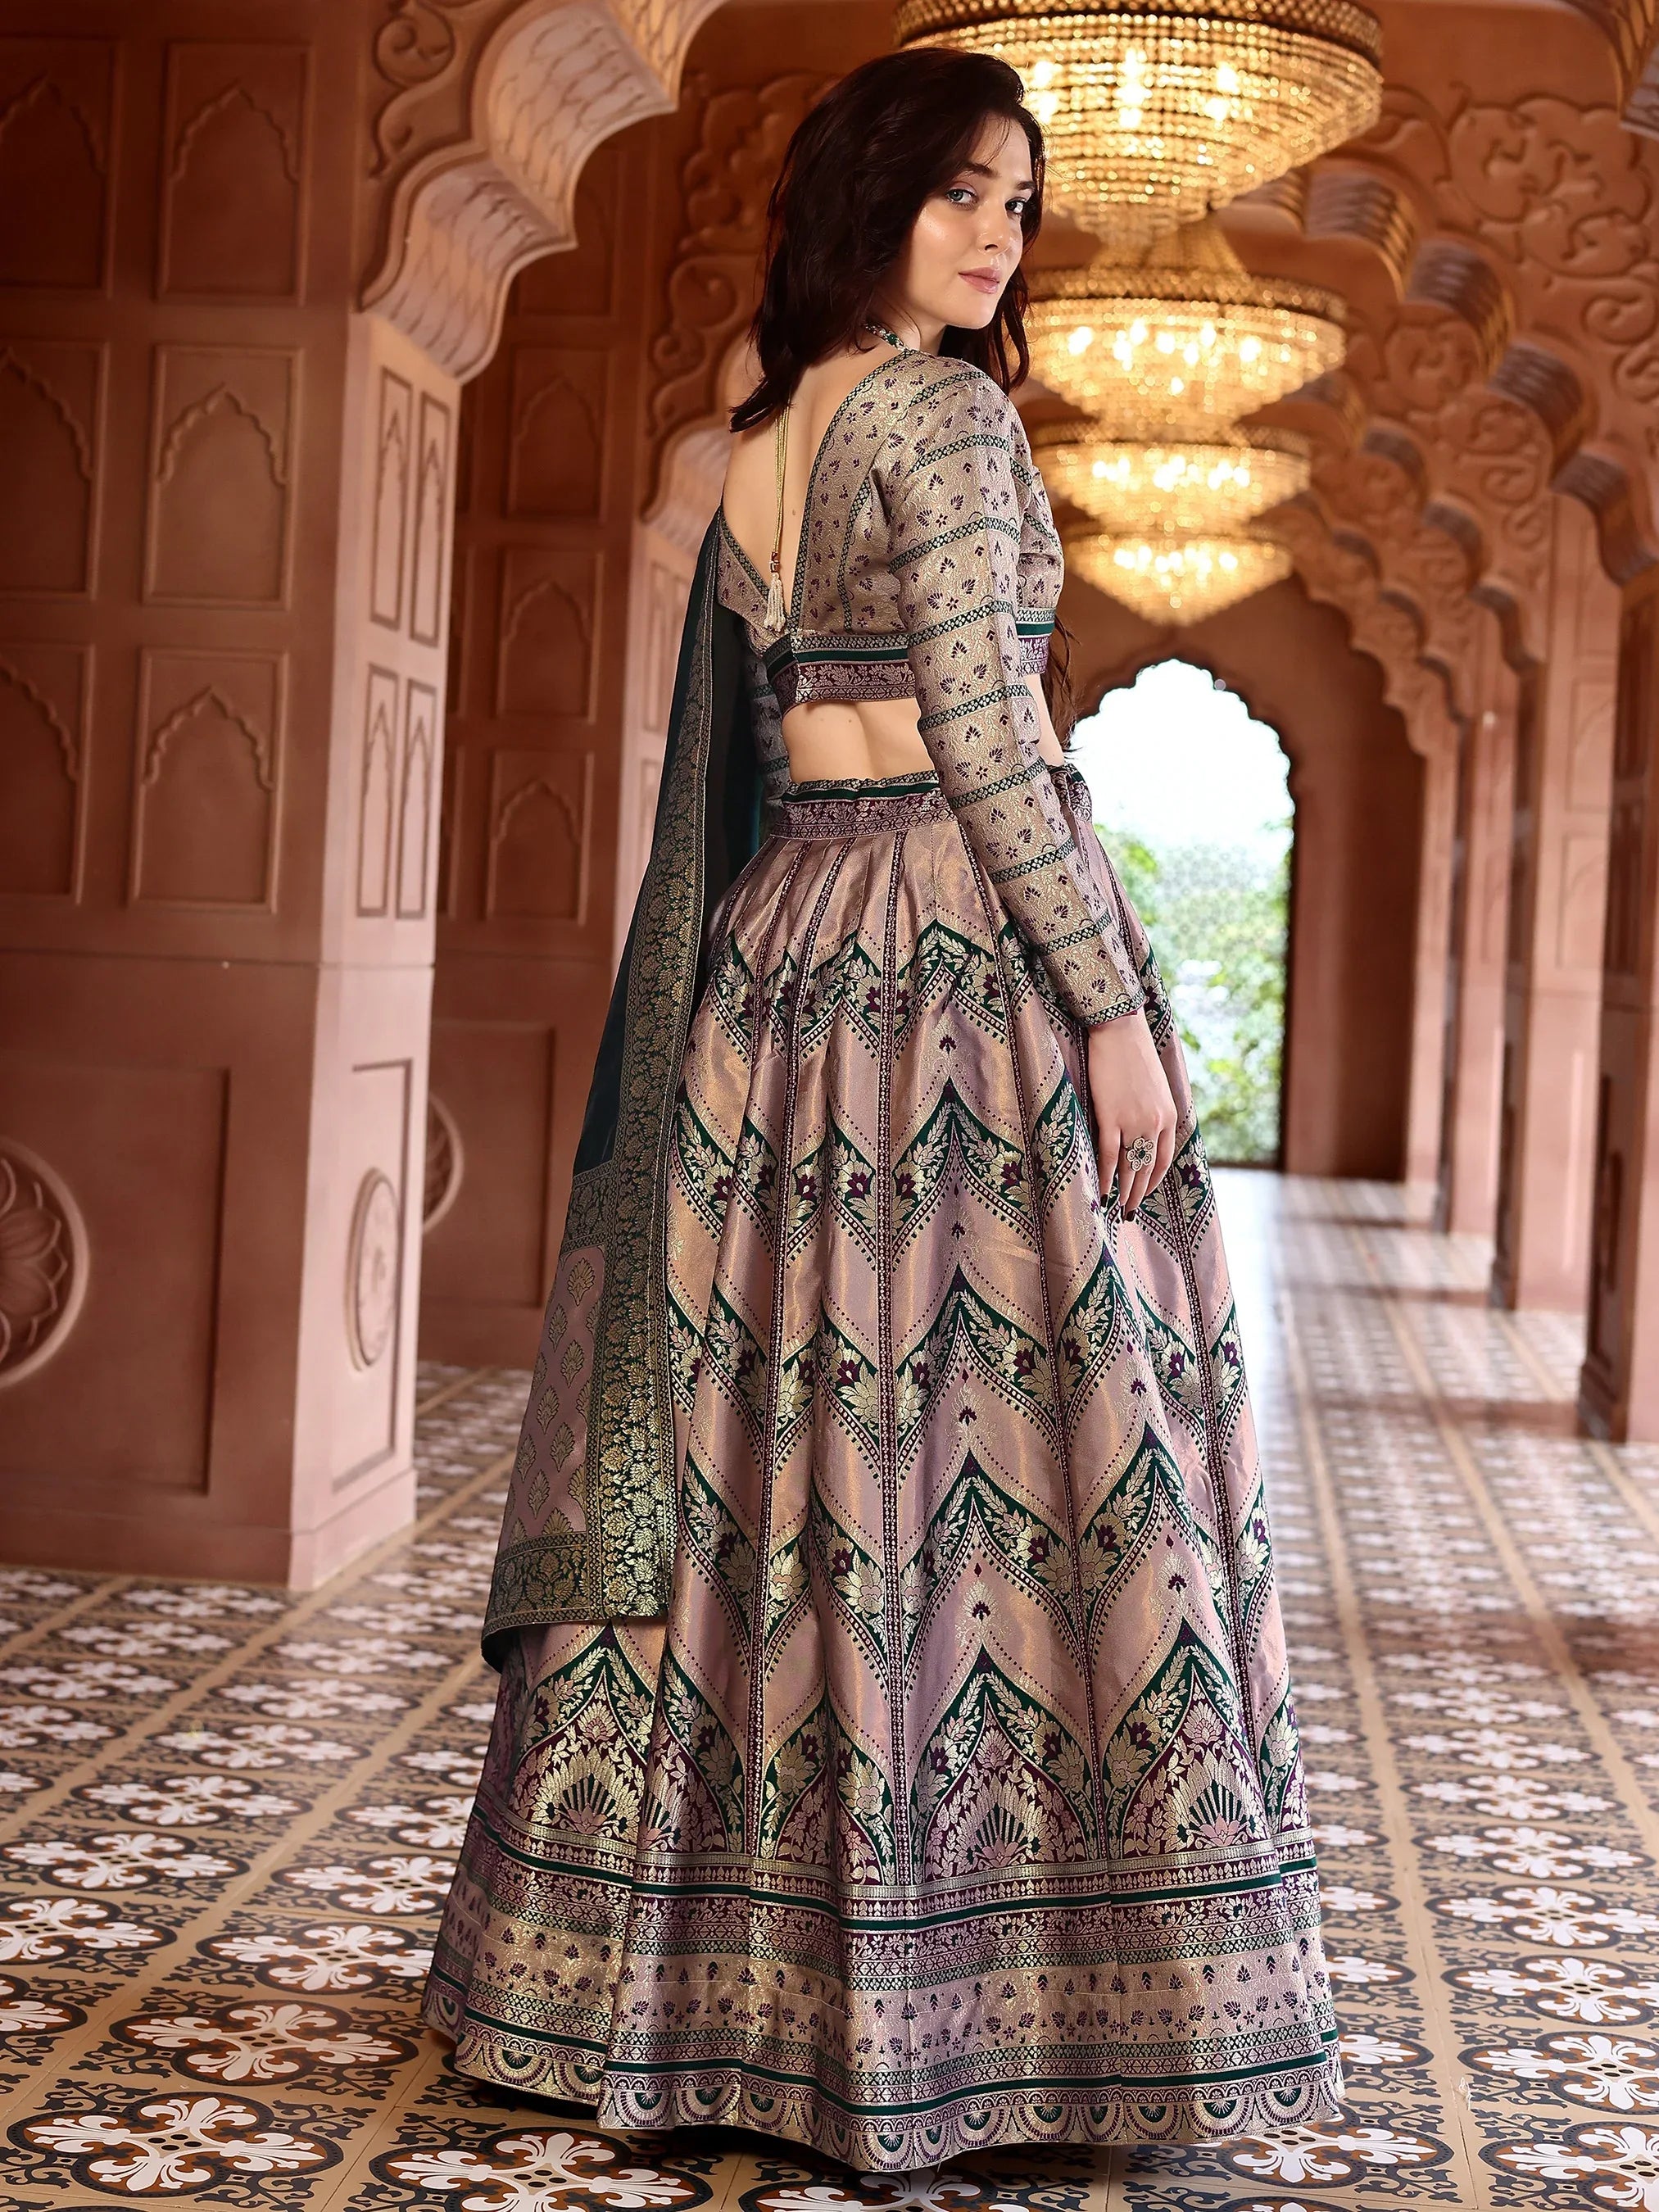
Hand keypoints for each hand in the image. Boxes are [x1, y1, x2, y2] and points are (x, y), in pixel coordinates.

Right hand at [1085, 1009, 1177, 1218]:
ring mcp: (1133, 1121)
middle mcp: (1155, 1122)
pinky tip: (1102, 1191)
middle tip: (1130, 1211)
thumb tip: (1142, 1130)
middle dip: (1139, 1192)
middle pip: (1147, 1167)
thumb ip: (1152, 1111)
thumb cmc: (1133, 1054)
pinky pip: (1109, 1155)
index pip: (1164, 1158)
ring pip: (1129, 1166)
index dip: (1154, 1179)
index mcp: (1168, 1115)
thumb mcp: (1153, 1086)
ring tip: (1116, 1207)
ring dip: (1123, 1190)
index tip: (1145, 1191)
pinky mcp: (1110, 1116)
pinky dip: (1106, 1176)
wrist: (1120, 1030)